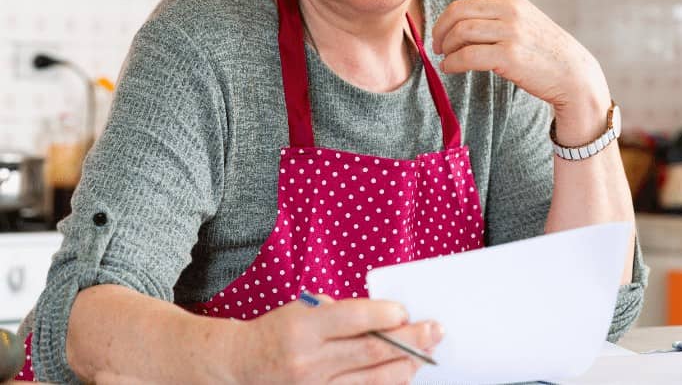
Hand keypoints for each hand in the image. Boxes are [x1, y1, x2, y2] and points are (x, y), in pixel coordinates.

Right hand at [232, 295, 442, 383]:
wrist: (241, 365)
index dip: (384, 314)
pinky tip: (402, 374)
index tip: (405, 311)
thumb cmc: (280, 330)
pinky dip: (386, 384)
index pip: (353, 319)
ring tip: (426, 354)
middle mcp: (310, 361)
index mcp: (304, 327)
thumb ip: (343, 314)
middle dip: (410, 340)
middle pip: (371, 351)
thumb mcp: (304, 310)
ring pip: (372, 380)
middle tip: (435, 331)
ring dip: (406, 366)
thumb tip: (389, 320)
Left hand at [433, 0, 608, 119]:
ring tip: (445, 57)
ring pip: (461, 32)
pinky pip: (467, 55)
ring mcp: (511, 32)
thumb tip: (462, 21)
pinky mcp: (509, 56)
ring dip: (446, 47)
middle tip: (437, 44)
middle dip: (440, 28)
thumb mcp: (526, 21)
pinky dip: (453, 63)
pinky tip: (451, 68)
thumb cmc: (545, 51)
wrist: (573, 74)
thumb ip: (498, 14)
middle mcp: (511, 10)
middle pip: (458, 10)